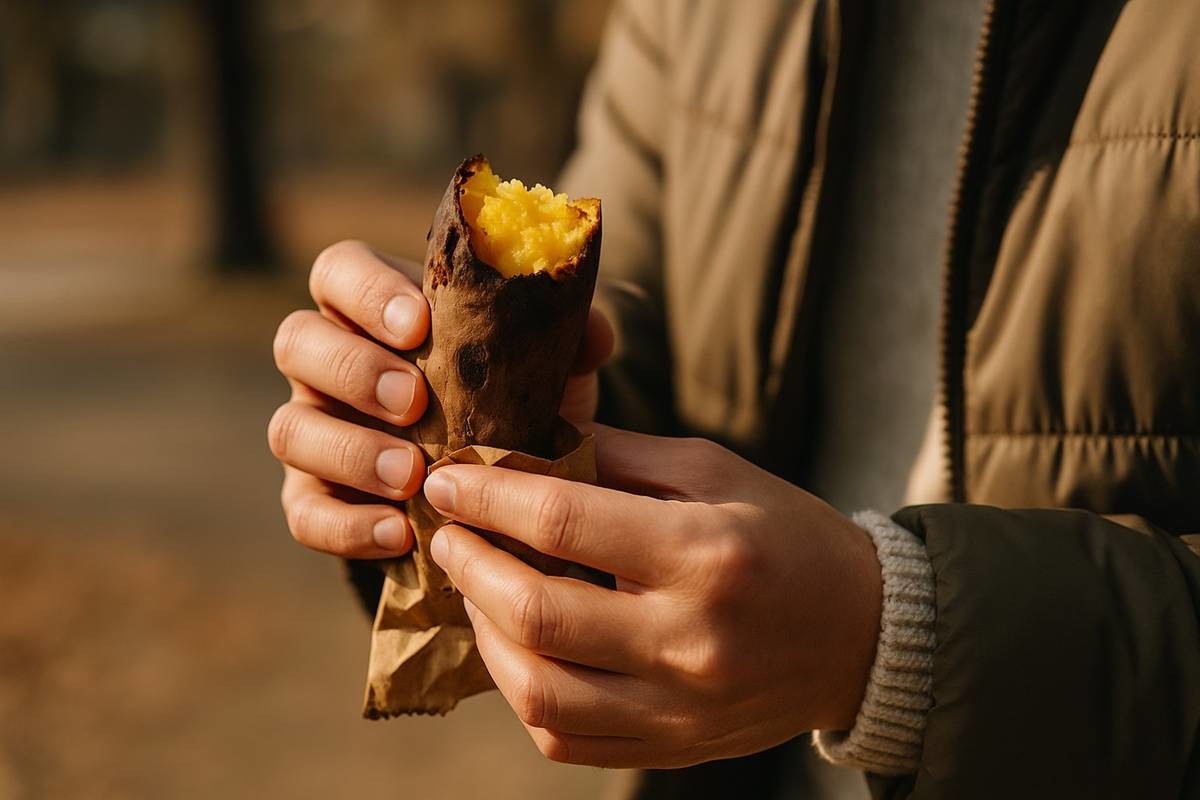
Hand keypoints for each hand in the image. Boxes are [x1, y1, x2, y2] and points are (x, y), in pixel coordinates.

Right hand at [267, 240, 613, 558]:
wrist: (500, 485)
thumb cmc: (512, 401)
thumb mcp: (543, 367)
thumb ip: (565, 340)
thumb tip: (594, 332)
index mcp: (375, 309)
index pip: (340, 272)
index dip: (367, 293)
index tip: (418, 327)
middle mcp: (330, 363)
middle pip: (299, 342)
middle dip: (353, 371)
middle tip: (413, 403)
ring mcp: (315, 431)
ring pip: (289, 429)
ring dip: (348, 451)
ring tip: (410, 476)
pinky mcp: (315, 498)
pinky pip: (303, 512)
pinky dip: (347, 525)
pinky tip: (400, 532)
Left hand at [424, 424, 883, 767]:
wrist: (860, 633)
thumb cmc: (784, 536)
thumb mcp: (713, 472)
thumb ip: (618, 458)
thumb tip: (527, 443)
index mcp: (705, 553)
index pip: (564, 523)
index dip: (489, 498)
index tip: (448, 481)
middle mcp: (690, 639)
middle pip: (538, 614)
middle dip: (471, 567)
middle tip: (449, 535)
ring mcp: (680, 707)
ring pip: (538, 692)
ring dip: (485, 634)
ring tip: (477, 589)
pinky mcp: (673, 746)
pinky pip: (565, 738)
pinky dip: (522, 691)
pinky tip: (516, 647)